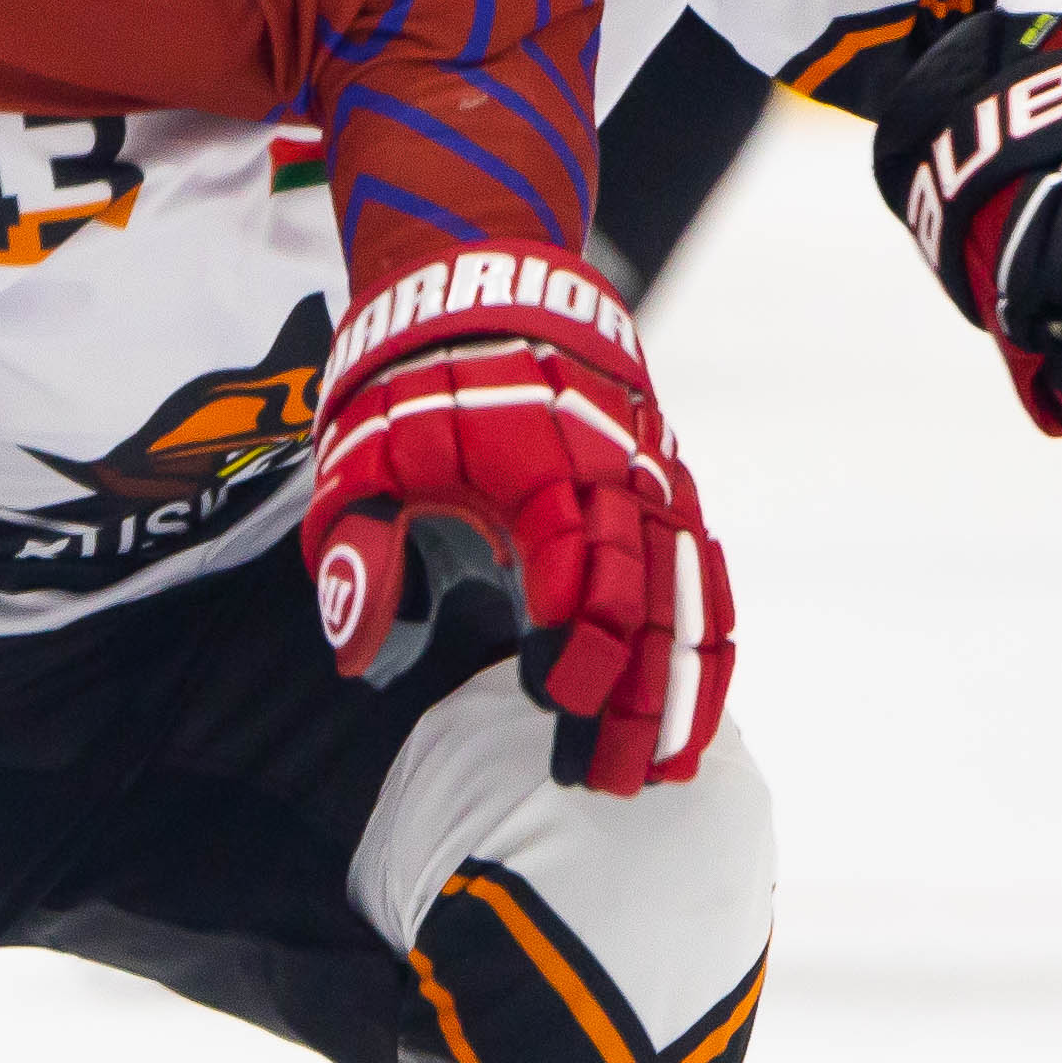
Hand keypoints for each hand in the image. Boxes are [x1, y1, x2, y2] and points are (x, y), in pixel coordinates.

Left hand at [303, 253, 732, 794]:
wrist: (483, 281)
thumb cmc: (407, 382)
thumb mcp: (355, 454)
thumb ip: (357, 552)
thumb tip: (360, 657)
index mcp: (542, 460)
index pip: (578, 565)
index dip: (575, 641)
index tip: (550, 706)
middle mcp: (616, 468)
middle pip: (646, 596)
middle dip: (631, 696)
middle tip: (604, 781)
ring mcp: (653, 474)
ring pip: (691, 592)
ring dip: (683, 686)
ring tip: (663, 770)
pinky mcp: (667, 482)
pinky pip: (705, 571)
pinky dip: (706, 643)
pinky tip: (695, 711)